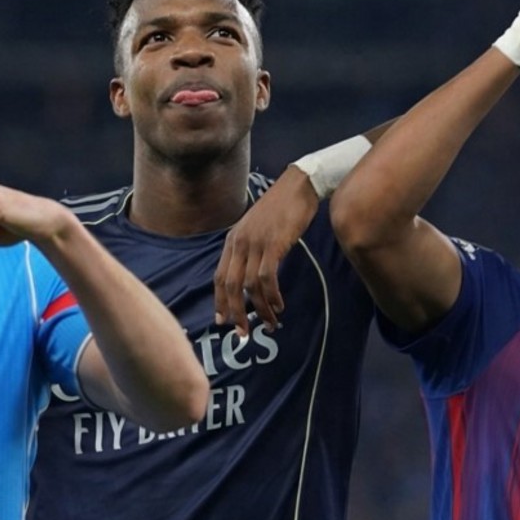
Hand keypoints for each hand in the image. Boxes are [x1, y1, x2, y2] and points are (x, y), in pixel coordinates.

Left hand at [213, 166, 317, 335]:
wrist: (299, 186)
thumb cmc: (281, 208)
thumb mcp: (257, 229)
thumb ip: (249, 250)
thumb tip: (250, 276)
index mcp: (232, 240)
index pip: (220, 277)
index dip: (220, 302)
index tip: (223, 321)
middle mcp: (239, 243)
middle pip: (230, 286)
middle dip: (235, 313)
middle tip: (243, 333)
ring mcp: (255, 244)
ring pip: (249, 286)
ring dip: (259, 309)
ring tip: (270, 324)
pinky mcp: (273, 245)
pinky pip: (267, 278)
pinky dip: (272, 296)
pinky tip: (279, 306)